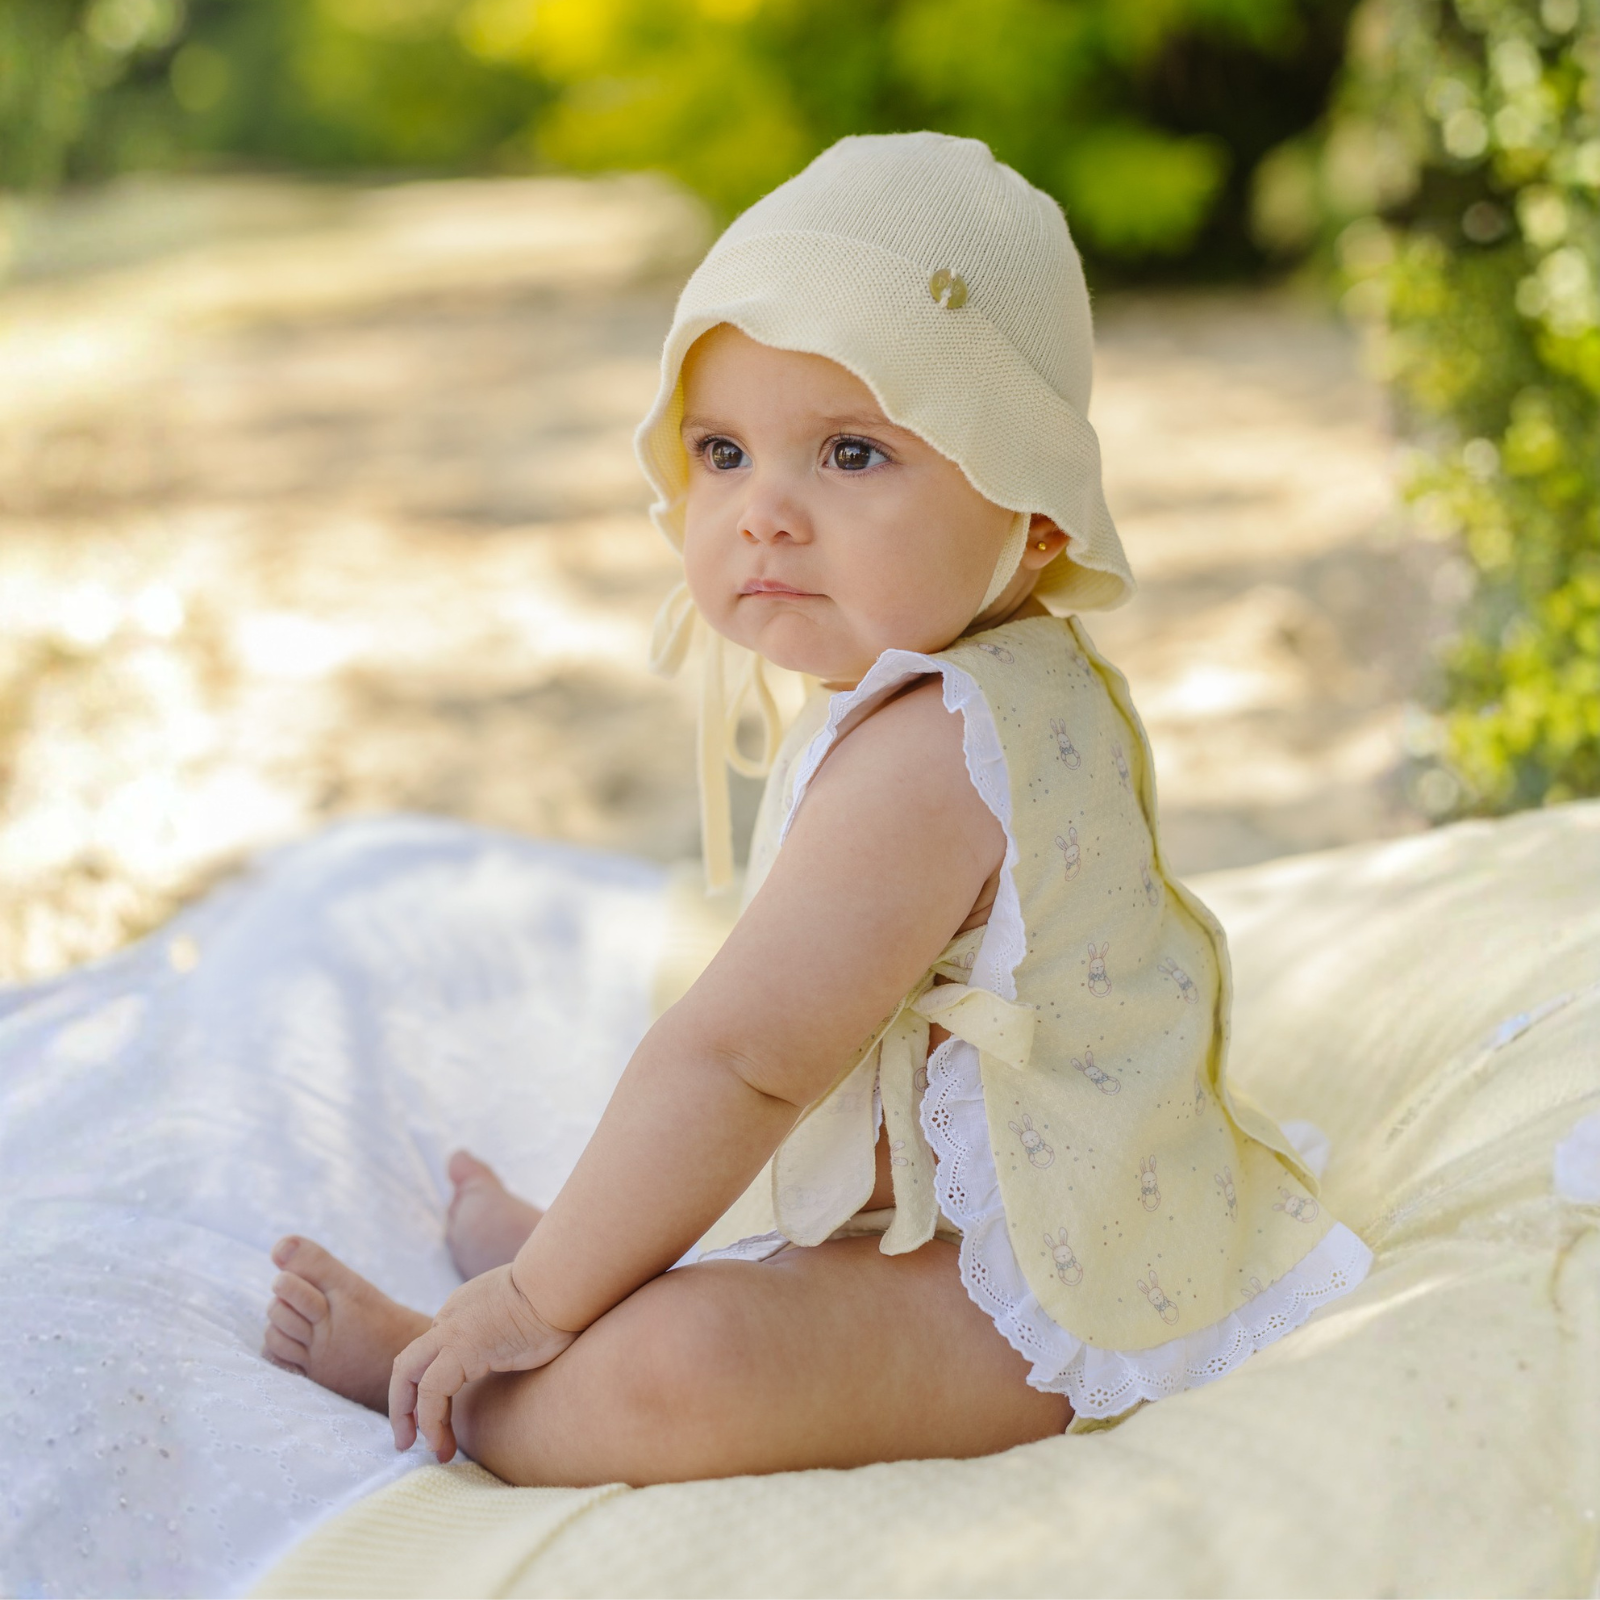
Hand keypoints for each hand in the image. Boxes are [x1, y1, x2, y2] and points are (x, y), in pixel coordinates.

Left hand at [388, 1264, 575, 1460]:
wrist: (566, 1280)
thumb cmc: (565, 1298)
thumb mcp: (531, 1315)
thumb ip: (516, 1334)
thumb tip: (533, 1352)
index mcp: (468, 1306)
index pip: (436, 1350)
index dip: (433, 1387)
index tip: (444, 1416)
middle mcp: (453, 1315)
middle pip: (411, 1361)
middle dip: (404, 1402)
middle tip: (409, 1438)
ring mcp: (453, 1330)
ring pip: (408, 1374)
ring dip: (408, 1416)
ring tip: (430, 1450)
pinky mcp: (461, 1347)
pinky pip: (431, 1391)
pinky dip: (430, 1419)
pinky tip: (441, 1442)